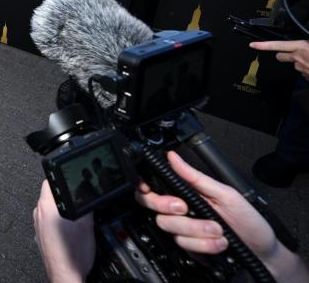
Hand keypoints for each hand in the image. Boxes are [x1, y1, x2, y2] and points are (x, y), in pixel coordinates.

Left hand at [32, 180, 94, 282]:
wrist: (65, 275)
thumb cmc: (72, 254)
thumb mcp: (86, 223)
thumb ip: (86, 204)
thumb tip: (88, 193)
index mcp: (46, 207)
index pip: (49, 181)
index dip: (62, 178)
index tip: (71, 179)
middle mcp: (38, 215)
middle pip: (50, 195)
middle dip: (64, 195)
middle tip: (78, 199)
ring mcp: (37, 226)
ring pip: (49, 209)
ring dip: (61, 209)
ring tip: (75, 217)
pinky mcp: (40, 235)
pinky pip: (48, 221)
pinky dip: (58, 222)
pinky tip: (69, 230)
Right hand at [135, 151, 307, 280]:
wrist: (263, 253)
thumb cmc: (249, 221)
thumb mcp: (226, 194)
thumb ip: (197, 177)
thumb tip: (174, 157)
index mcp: (188, 194)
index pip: (156, 189)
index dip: (146, 189)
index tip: (151, 189)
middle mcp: (183, 212)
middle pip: (156, 208)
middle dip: (168, 207)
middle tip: (186, 208)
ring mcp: (186, 231)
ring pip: (171, 228)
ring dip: (197, 230)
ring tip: (219, 230)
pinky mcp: (190, 249)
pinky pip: (185, 245)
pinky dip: (204, 244)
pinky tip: (218, 243)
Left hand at [250, 39, 308, 76]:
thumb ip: (305, 44)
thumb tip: (302, 43)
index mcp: (300, 47)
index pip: (277, 45)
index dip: (263, 45)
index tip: (252, 45)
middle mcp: (297, 58)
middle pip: (280, 56)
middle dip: (282, 55)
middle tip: (291, 53)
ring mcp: (301, 69)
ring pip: (294, 64)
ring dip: (299, 63)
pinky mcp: (306, 77)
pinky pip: (303, 72)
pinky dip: (306, 69)